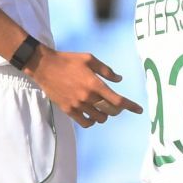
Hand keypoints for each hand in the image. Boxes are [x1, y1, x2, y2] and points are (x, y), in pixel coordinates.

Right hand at [24, 48, 142, 126]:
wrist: (44, 66)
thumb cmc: (68, 60)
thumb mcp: (90, 59)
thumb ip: (106, 71)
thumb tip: (119, 79)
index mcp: (95, 84)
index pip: (118, 101)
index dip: (131, 107)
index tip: (139, 110)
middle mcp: (87, 97)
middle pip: (111, 111)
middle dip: (117, 109)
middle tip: (115, 104)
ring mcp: (77, 105)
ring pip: (99, 118)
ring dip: (105, 114)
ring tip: (102, 107)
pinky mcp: (68, 110)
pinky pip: (85, 122)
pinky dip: (92, 121)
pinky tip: (92, 114)